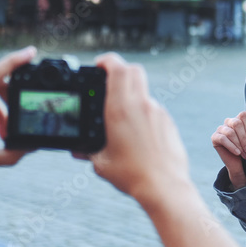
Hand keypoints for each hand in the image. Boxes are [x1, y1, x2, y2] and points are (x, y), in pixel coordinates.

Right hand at [84, 53, 192, 208]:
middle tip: (107, 80)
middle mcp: (141, 105)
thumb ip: (87, 151)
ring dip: (131, 95)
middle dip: (120, 69)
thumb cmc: (131, 175)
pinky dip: (142, 112)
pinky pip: (153, 109)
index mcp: (121, 109)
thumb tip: (77, 150)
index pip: (118, 68)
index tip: (99, 65)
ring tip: (119, 118)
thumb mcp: (101, 163)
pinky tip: (136, 133)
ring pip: (143, 91)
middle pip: (134, 70)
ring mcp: (157, 112)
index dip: (107, 60)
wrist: (164, 186)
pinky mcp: (168, 122)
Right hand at [210, 103, 245, 188]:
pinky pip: (222, 139)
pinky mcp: (215, 137)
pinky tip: (237, 153)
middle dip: (244, 139)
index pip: (243, 115)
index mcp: (241, 119)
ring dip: (239, 145)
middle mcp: (230, 121)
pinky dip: (231, 146)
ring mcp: (221, 128)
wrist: (243, 167)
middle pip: (236, 123)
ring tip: (245, 154)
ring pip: (230, 132)